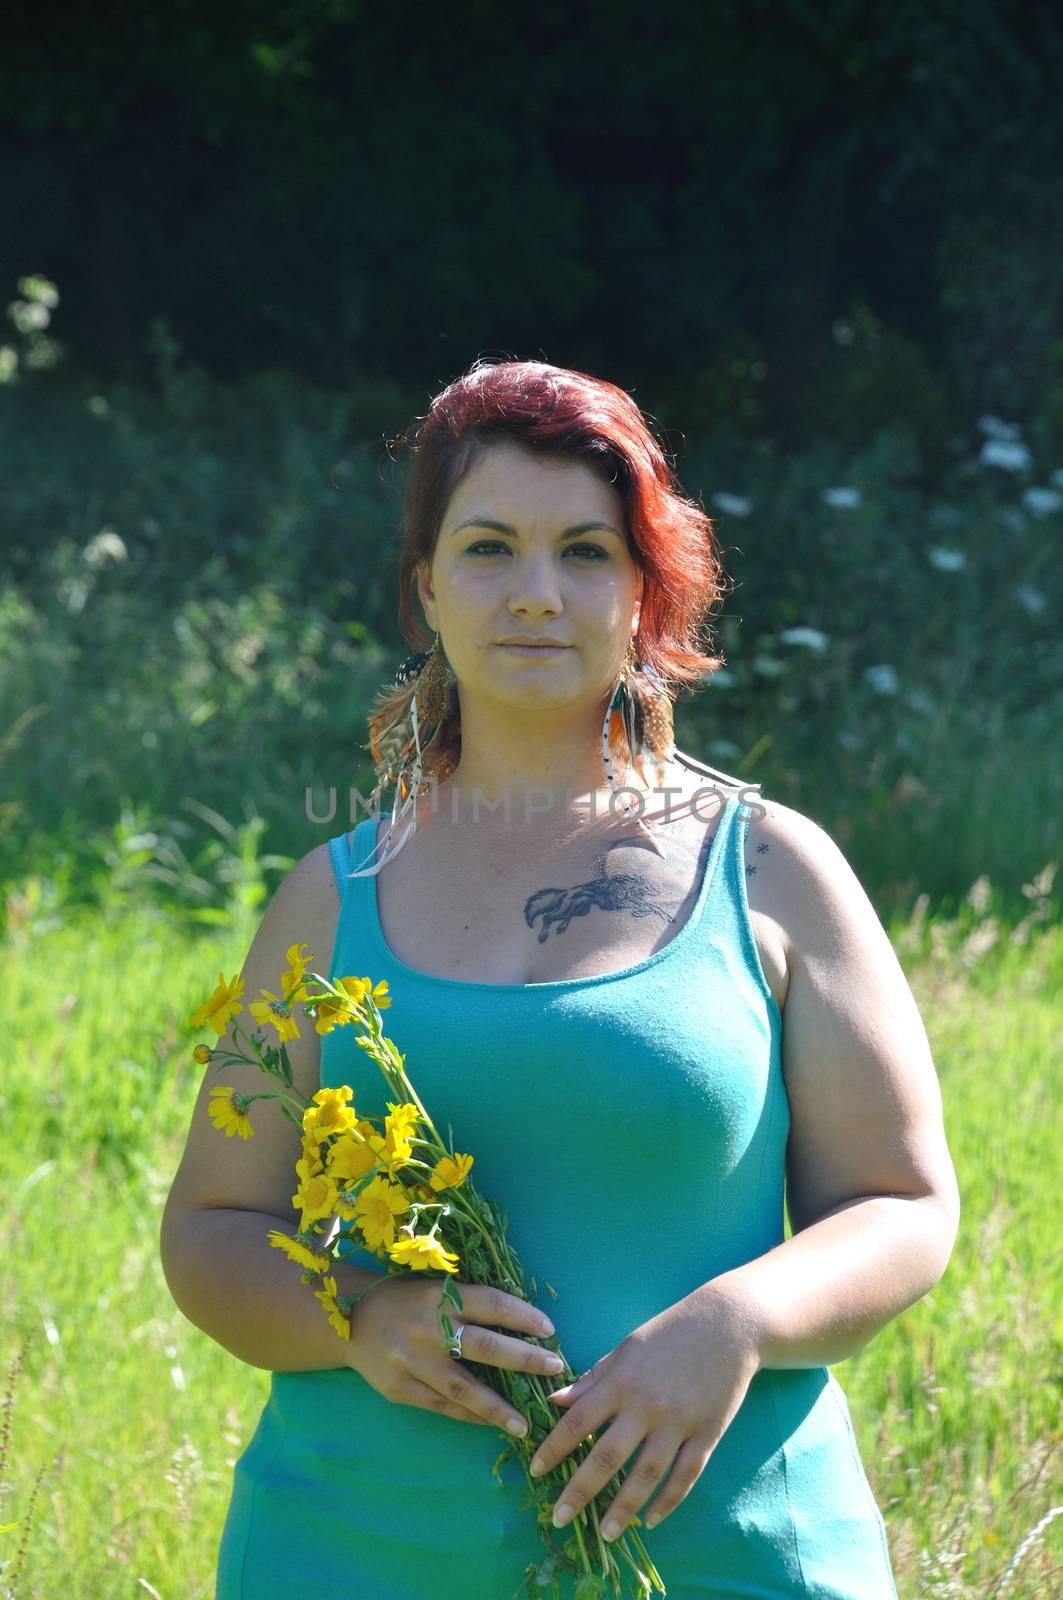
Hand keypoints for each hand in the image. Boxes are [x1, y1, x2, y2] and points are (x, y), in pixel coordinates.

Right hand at [346, 1276, 562, 1435]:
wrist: (345, 1320)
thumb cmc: (404, 1300)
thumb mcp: (433, 1288)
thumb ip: (466, 1303)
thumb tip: (519, 1323)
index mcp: (440, 1296)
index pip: (491, 1304)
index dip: (523, 1316)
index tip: (550, 1330)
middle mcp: (428, 1328)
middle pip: (485, 1347)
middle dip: (524, 1359)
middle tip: (554, 1368)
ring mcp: (412, 1361)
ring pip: (464, 1388)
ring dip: (498, 1408)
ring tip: (525, 1424)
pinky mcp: (399, 1388)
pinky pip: (442, 1406)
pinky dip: (469, 1416)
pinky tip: (491, 1424)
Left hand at [528, 1285, 761, 1540]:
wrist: (728, 1324)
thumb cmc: (670, 1333)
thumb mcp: (626, 1349)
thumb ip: (593, 1379)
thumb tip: (555, 1400)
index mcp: (620, 1381)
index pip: (577, 1422)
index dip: (554, 1449)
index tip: (536, 1472)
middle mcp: (646, 1405)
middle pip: (607, 1457)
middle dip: (579, 1491)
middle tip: (559, 1518)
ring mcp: (679, 1422)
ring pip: (646, 1475)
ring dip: (623, 1508)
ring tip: (605, 1533)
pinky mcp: (708, 1434)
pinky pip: (685, 1476)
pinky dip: (668, 1501)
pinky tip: (651, 1520)